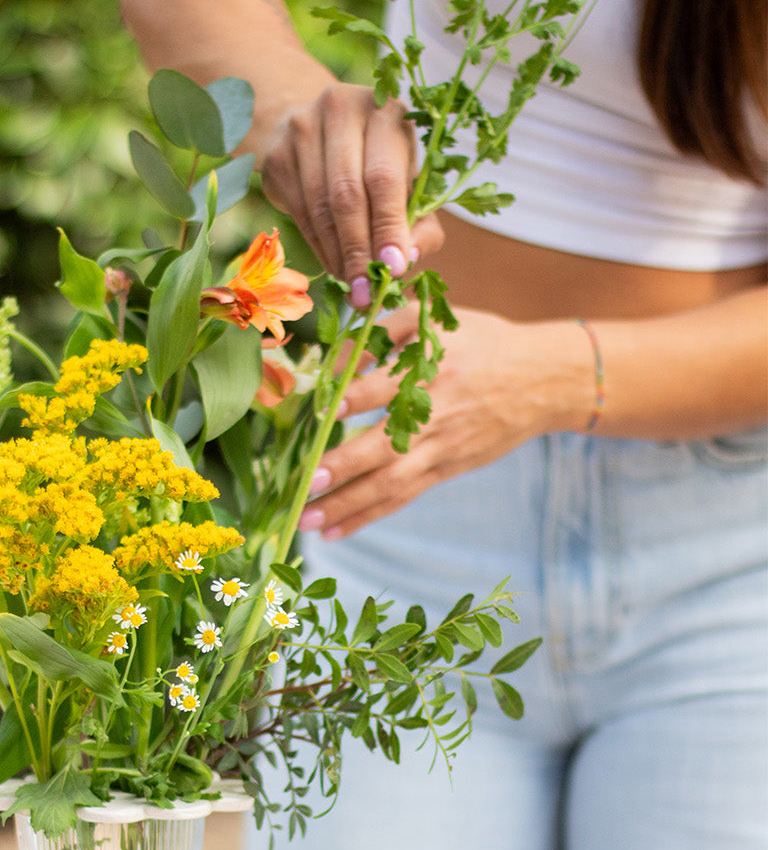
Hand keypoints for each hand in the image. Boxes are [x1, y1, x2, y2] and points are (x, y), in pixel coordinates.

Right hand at [260, 84, 442, 304]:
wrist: (321, 131)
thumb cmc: (378, 163)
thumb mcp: (409, 183)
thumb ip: (419, 223)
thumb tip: (406, 262)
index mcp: (387, 112)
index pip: (384, 178)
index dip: (388, 227)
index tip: (392, 270)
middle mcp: (342, 109)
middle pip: (347, 195)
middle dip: (358, 252)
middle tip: (365, 294)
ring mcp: (303, 128)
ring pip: (320, 208)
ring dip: (336, 256)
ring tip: (352, 285)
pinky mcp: (277, 153)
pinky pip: (298, 212)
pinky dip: (318, 247)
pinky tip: (334, 264)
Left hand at [300, 309, 592, 538]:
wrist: (543, 380)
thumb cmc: (481, 343)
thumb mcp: (436, 319)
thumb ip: (383, 330)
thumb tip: (335, 362)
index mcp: (432, 369)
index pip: (385, 388)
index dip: (353, 399)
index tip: (323, 410)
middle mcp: (435, 414)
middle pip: (386, 447)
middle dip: (344, 466)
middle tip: (306, 483)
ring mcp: (441, 448)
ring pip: (390, 483)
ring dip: (346, 505)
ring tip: (305, 520)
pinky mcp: (445, 470)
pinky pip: (400, 497)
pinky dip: (366, 515)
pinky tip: (333, 530)